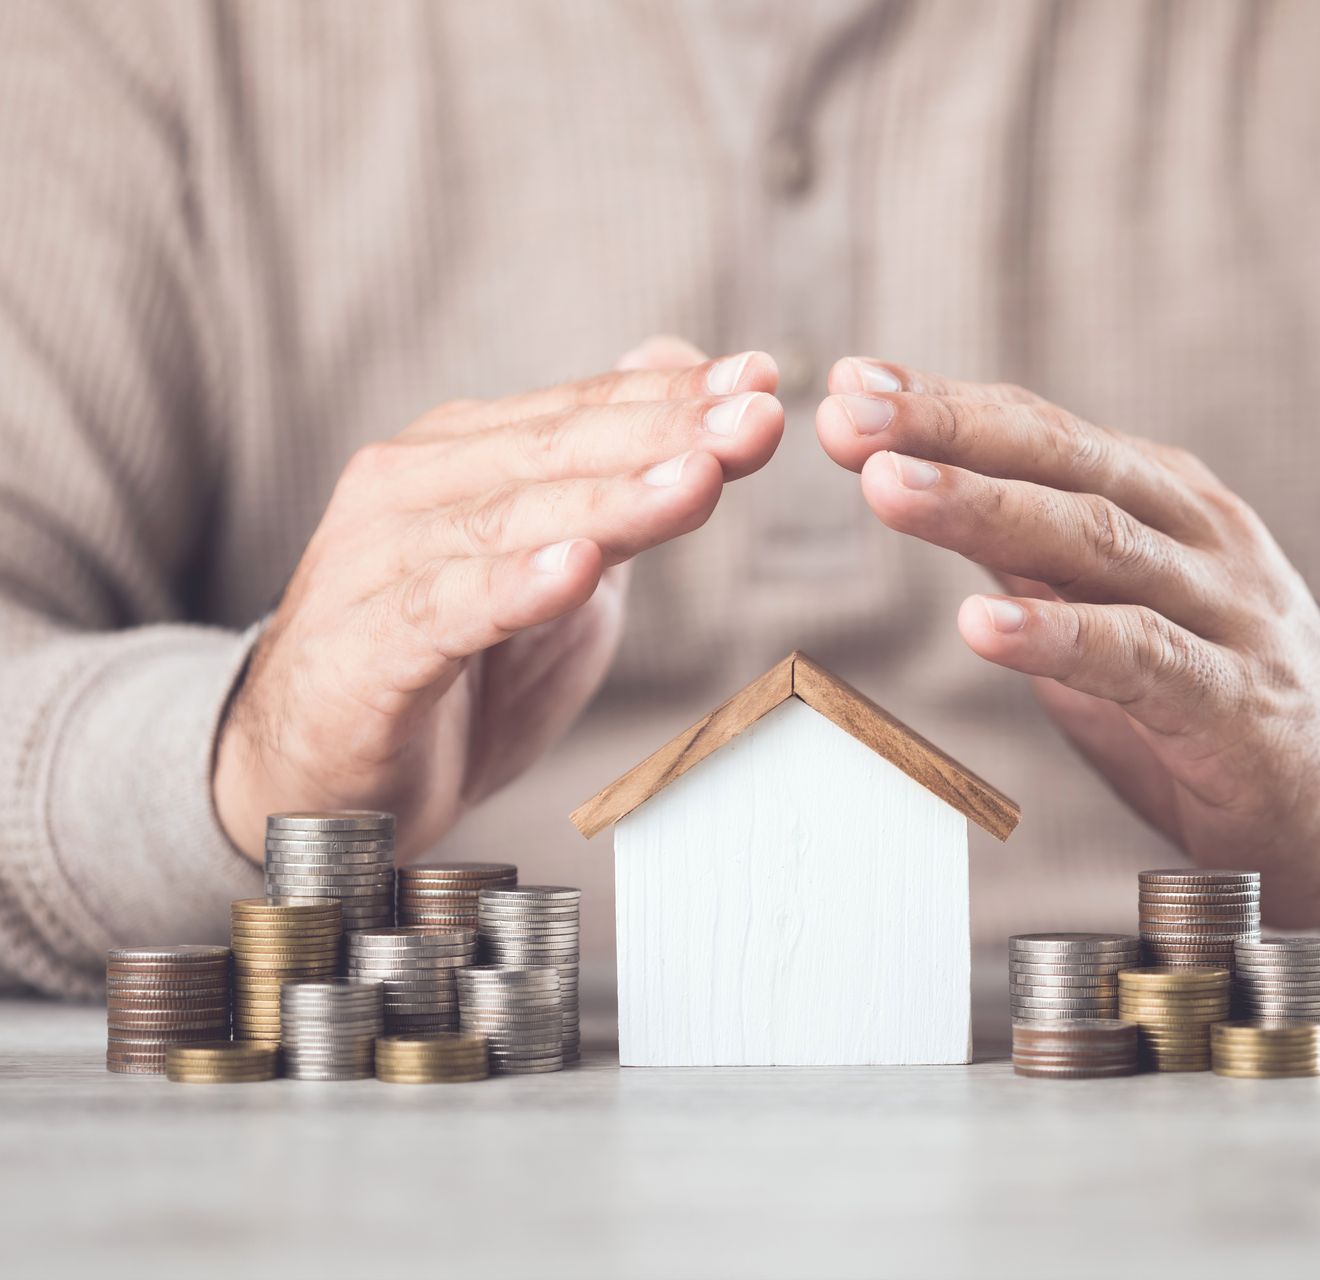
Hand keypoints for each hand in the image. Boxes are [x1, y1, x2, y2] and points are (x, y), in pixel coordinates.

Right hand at [214, 337, 782, 860]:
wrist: (323, 781)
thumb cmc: (451, 671)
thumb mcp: (558, 567)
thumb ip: (613, 475)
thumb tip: (673, 360)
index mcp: (460, 456)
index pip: (582, 411)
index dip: (676, 394)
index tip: (766, 379)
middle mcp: (410, 489)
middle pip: (554, 449)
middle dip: (667, 431)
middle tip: (756, 418)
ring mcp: (376, 565)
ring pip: (509, 519)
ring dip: (612, 501)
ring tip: (698, 481)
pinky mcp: (361, 650)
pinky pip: (444, 611)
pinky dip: (511, 589)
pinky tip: (575, 572)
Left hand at [815, 358, 1319, 924]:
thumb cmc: (1225, 702)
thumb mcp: (1121, 609)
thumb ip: (1041, 556)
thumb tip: (928, 485)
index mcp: (1171, 505)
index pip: (1048, 435)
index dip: (949, 404)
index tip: (852, 383)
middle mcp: (1203, 539)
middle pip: (1067, 464)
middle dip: (950, 432)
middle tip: (849, 414)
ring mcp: (1229, 616)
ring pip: (1100, 542)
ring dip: (985, 509)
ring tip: (888, 488)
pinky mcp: (1240, 707)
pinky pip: (1141, 658)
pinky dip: (1058, 636)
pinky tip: (982, 624)